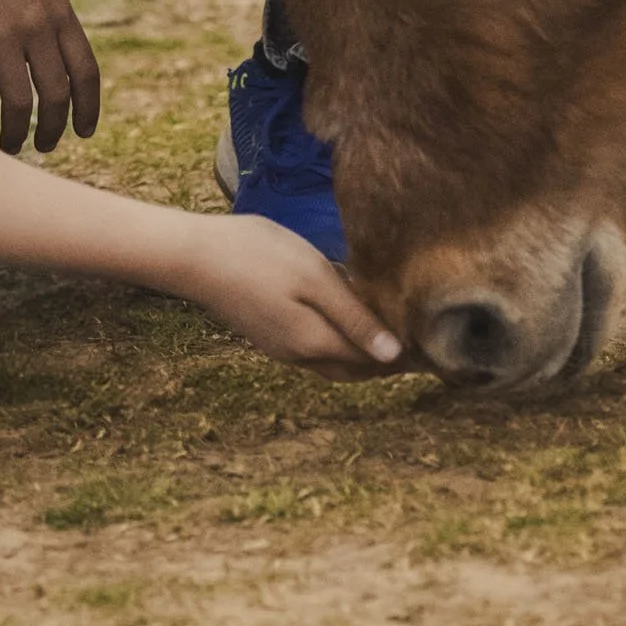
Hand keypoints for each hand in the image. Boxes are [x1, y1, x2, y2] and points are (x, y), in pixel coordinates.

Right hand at [0, 0, 100, 155]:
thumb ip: (55, 23)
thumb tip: (63, 62)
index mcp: (60, 15)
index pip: (85, 74)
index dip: (88, 109)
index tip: (83, 132)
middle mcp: (37, 28)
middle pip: (55, 95)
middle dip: (52, 130)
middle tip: (45, 146)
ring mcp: (2, 34)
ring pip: (18, 101)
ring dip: (15, 132)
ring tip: (9, 144)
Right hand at [180, 216, 402, 374]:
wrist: (195, 257)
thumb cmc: (259, 257)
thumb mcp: (314, 278)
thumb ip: (353, 317)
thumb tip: (393, 354)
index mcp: (316, 344)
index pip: (373, 361)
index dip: (404, 352)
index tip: (430, 335)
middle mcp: (300, 356)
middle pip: (355, 368)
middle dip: (385, 358)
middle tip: (413, 331)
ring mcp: (280, 348)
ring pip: (333, 361)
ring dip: (360, 350)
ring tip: (384, 322)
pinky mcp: (268, 333)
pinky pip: (314, 348)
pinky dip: (337, 341)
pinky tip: (343, 313)